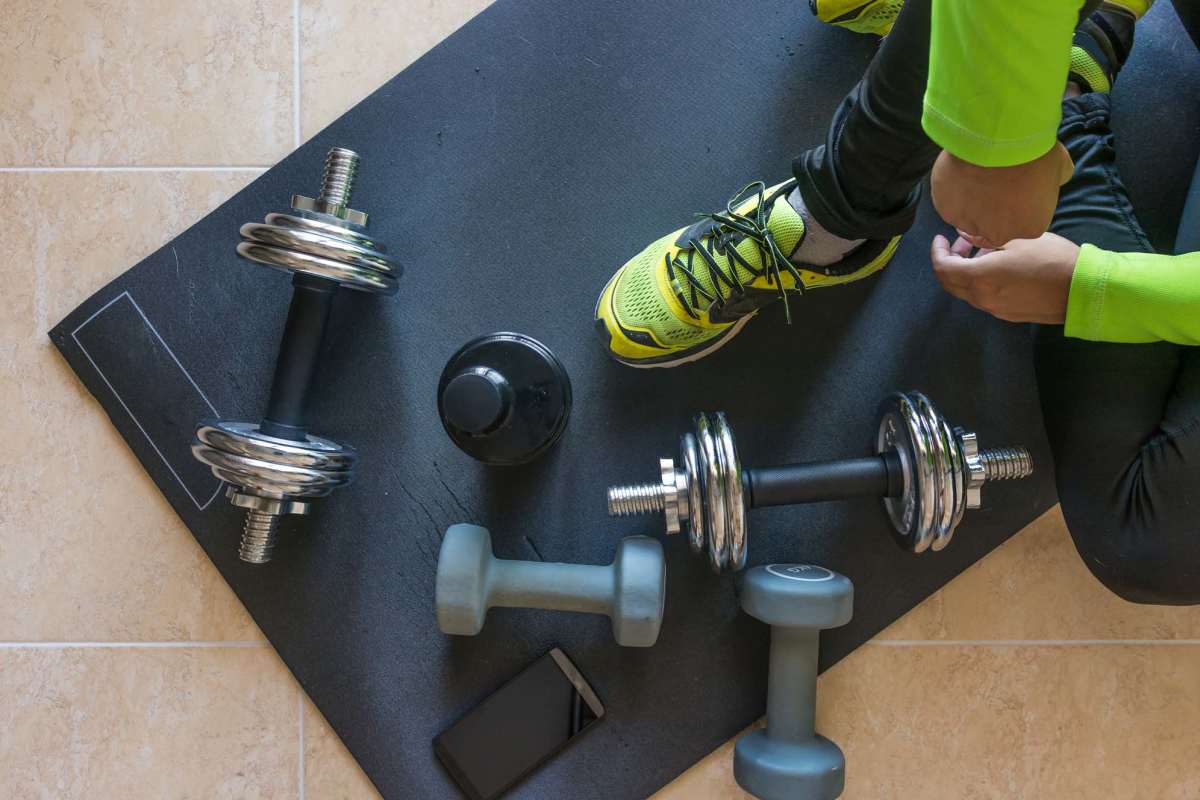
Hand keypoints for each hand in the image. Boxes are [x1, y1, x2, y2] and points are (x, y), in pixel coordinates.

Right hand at [930, 142, 1073, 247]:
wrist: (997, 139)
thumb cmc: (1032, 152)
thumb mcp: (1059, 167)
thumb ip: (1054, 181)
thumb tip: (1049, 180)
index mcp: (1031, 228)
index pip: (1024, 222)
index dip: (1019, 204)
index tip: (1015, 187)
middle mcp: (1000, 234)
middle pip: (995, 226)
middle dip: (994, 209)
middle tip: (993, 182)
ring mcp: (971, 225)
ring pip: (970, 218)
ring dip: (972, 203)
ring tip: (975, 177)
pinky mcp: (947, 212)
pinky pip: (951, 206)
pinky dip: (954, 194)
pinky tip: (960, 175)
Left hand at [930, 232, 1080, 323]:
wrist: (1082, 290)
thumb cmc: (1051, 258)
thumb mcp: (1018, 239)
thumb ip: (985, 237)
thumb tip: (965, 233)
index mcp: (980, 278)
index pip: (943, 268)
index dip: (937, 252)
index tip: (941, 238)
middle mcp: (982, 298)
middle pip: (950, 282)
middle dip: (951, 260)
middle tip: (962, 242)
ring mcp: (994, 309)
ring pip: (967, 290)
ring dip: (967, 271)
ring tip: (985, 250)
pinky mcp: (1007, 314)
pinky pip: (984, 297)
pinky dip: (981, 281)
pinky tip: (998, 267)